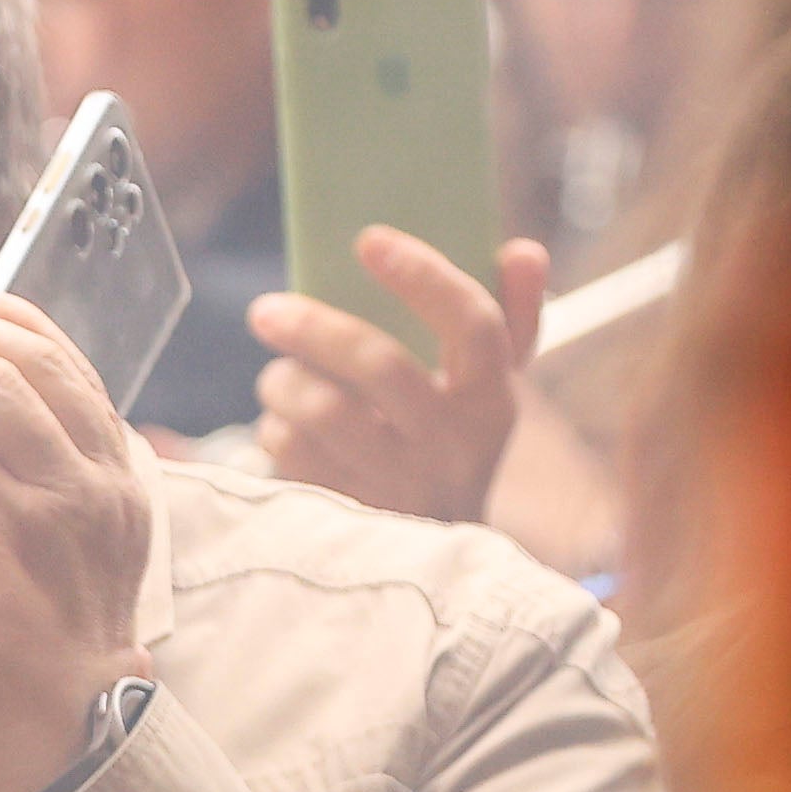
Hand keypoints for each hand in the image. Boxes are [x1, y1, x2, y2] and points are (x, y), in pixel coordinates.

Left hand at [253, 228, 543, 524]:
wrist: (440, 551)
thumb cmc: (456, 440)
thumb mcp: (492, 387)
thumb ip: (510, 313)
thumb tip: (524, 249)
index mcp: (491, 400)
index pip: (473, 324)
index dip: (424, 277)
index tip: (369, 239)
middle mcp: (451, 444)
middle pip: (380, 365)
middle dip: (314, 327)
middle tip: (266, 310)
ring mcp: (400, 485)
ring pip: (325, 412)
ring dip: (285, 382)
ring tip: (277, 374)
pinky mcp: (352, 515)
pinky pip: (294, 455)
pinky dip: (276, 428)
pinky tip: (283, 423)